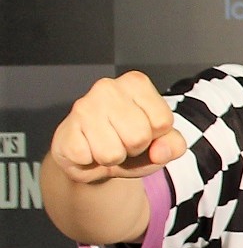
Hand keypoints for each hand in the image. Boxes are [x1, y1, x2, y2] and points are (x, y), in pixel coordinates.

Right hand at [47, 71, 183, 183]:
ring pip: (113, 153)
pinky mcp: (64, 131)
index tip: (144, 131)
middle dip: (135, 148)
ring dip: (113, 158)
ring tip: (106, 145)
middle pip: (139, 136)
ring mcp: (82, 107)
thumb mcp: (162, 143)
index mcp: (137, 84)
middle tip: (122, 141)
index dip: (156, 136)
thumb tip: (160, 151)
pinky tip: (89, 150)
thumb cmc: (129, 142)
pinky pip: (88, 160)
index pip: (163, 121)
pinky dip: (91, 164)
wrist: (92, 157)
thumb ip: (174, 145)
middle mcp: (108, 88)